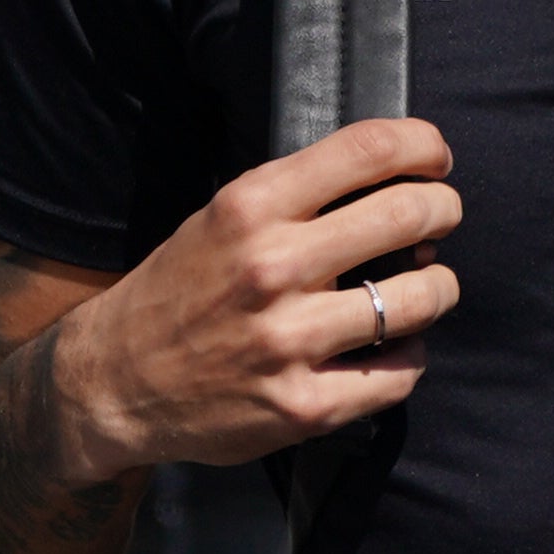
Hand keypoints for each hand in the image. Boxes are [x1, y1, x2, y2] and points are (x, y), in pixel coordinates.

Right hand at [47, 120, 459, 475]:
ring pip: (423, 298)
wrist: (110, 384)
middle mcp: (272, 267)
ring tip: (422, 289)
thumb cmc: (181, 290)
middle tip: (438, 220)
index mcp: (251, 207)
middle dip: (443, 211)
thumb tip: (400, 177)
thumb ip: (300, 195)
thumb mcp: (222, 217)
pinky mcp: (304, 405)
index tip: (435, 162)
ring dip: (438, 288)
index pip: (370, 149)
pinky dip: (409, 357)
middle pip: (412, 214)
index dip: (424, 148)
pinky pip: (401, 372)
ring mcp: (288, 340)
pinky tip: (389, 349)